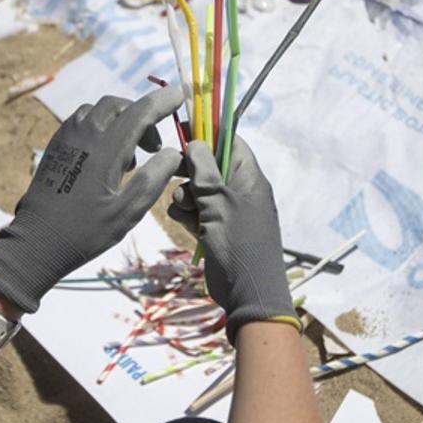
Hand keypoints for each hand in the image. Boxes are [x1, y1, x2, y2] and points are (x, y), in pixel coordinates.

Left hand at [0, 87, 182, 312]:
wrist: (37, 241)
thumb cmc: (85, 231)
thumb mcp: (127, 212)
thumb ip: (153, 179)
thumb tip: (173, 153)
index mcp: (105, 149)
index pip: (140, 112)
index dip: (162, 102)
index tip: (179, 96)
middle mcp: (84, 135)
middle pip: (118, 105)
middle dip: (141, 115)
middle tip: (152, 147)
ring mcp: (66, 137)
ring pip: (99, 111)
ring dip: (120, 121)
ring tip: (128, 158)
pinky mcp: (56, 145)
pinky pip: (83, 121)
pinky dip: (102, 127)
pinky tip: (106, 157)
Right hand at [169, 138, 298, 339]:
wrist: (249, 292)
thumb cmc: (239, 242)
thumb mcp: (219, 202)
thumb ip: (205, 171)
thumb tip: (196, 141)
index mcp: (250, 178)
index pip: (231, 143)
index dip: (208, 135)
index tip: (183, 130)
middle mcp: (240, 191)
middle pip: (211, 166)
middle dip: (191, 170)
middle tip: (172, 170)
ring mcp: (228, 212)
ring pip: (199, 191)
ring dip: (187, 195)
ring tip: (184, 207)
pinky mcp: (216, 231)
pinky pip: (197, 212)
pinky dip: (188, 214)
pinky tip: (183, 220)